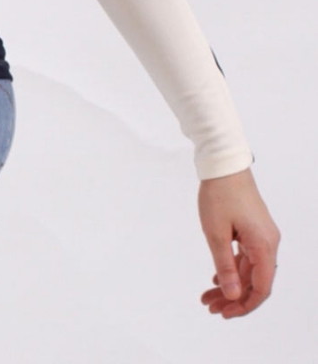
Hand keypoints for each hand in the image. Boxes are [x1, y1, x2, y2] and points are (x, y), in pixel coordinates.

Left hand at [198, 167, 279, 317]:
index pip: (261, 288)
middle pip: (254, 281)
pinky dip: (233, 268)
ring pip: (249, 270)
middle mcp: (268, 243)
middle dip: (232, 297)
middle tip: (209, 306)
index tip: (224, 313)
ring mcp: (262, 235)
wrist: (224, 163)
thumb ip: (225, 266)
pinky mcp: (254, 229)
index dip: (243, 305)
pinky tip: (217, 277)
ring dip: (230, 284)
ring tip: (208, 295)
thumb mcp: (216, 233)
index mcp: (264, 246)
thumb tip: (233, 295)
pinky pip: (247, 257)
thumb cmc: (219, 194)